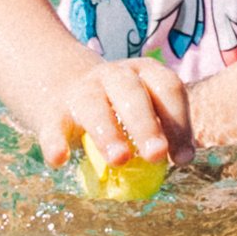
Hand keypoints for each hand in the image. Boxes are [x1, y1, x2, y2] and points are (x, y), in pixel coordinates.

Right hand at [39, 57, 195, 170]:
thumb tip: (176, 163)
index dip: (179, 122)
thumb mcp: (140, 110)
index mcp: (144, 72)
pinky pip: (54, 126)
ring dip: (108, 133)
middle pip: (133, 93)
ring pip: (94, 106)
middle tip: (157, 154)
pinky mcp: (53, 111)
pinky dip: (55, 142)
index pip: (168, 88)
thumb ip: (157, 133)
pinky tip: (60, 159)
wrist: (63, 86)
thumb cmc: (117, 107)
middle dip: (146, 124)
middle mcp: (114, 75)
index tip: (184, 158)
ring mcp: (82, 89)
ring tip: (120, 160)